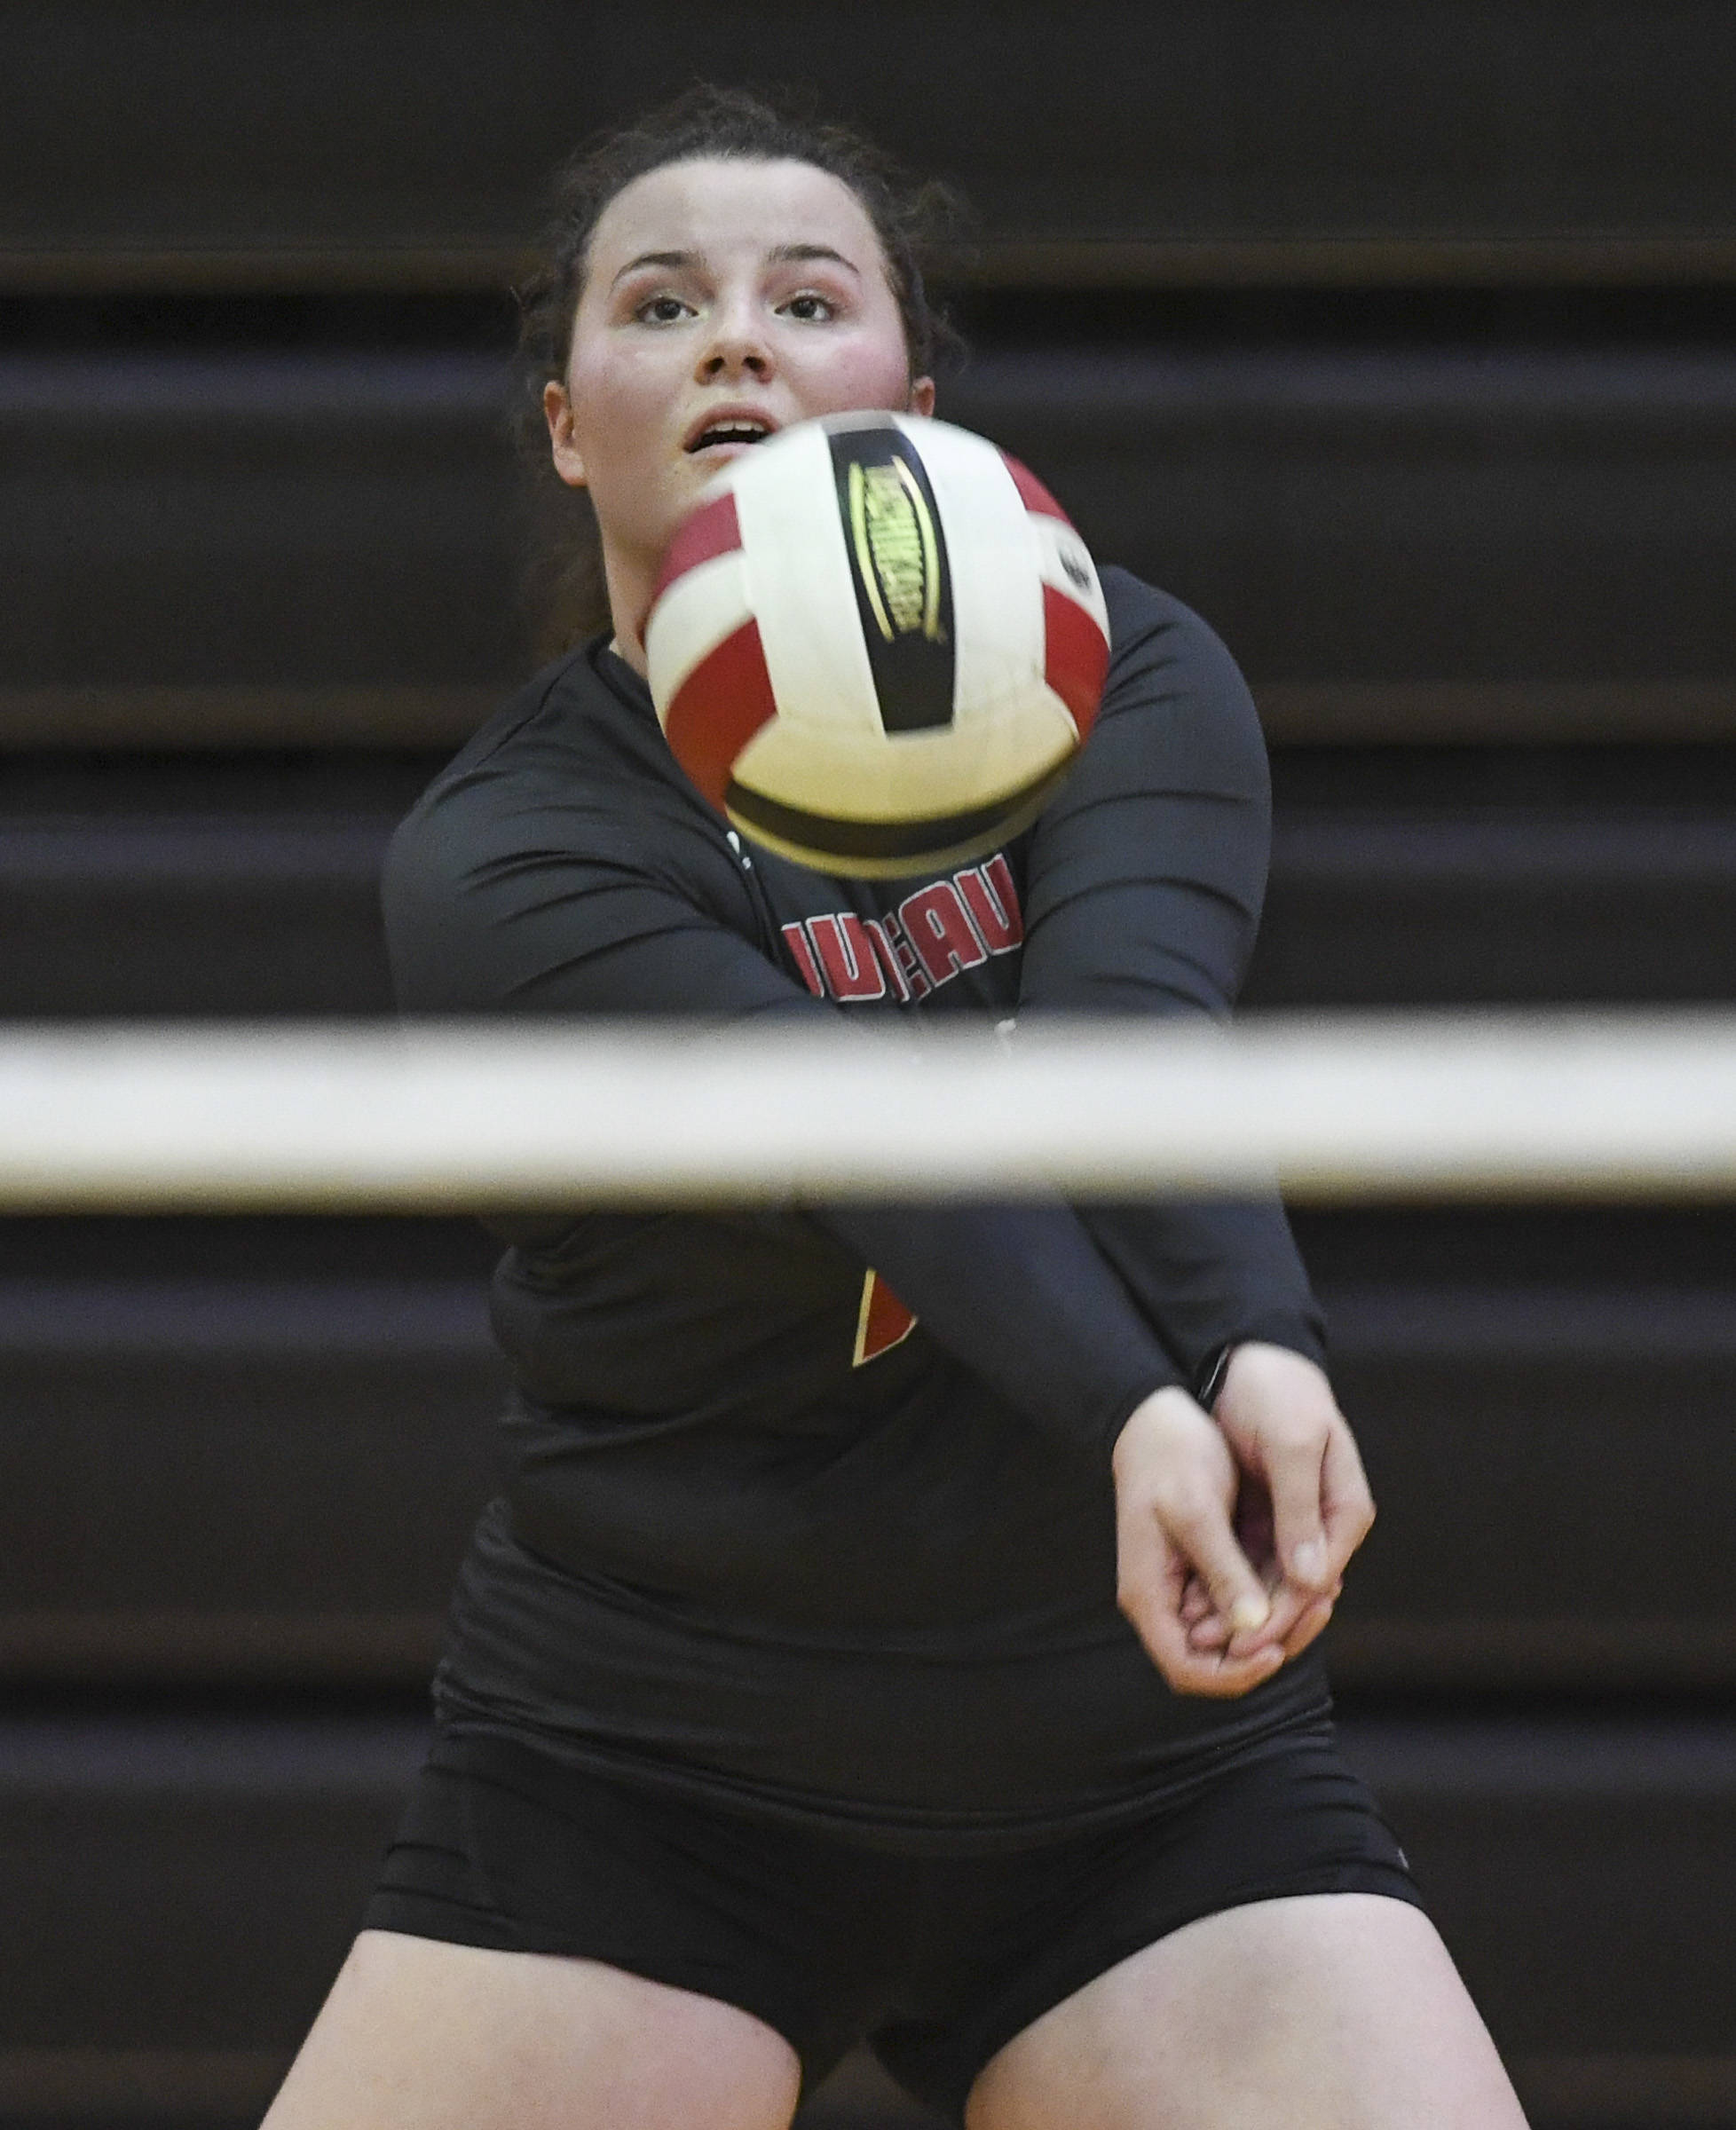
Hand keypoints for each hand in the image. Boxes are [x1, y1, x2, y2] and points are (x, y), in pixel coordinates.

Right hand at [1110, 1385, 1287, 1697]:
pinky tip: (1308, 1573)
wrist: (1156, 1411)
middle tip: (1318, 1609)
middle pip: (1216, 1657)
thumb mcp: (1197, 1511)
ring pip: (1234, 1630)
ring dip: (1278, 1619)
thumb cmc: (1169, 1455)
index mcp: (1149, 1593)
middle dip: (1268, 1644)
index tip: (1275, 1649)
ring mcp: (1183, 1581)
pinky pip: (1240, 1598)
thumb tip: (1255, 1626)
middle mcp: (1164, 1597)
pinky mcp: (1204, 1562)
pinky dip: (1273, 1594)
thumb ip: (1224, 1570)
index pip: (1188, 1667)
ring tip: (1323, 1591)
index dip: (1234, 1673)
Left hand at [1179, 1343, 1373, 1666]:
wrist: (1248, 1359)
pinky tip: (1194, 1602)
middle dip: (1257, 1621)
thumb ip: (1299, 1508)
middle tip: (1214, 1644)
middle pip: (1296, 1591)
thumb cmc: (1279, 1393)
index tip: (1248, 1636)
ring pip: (1270, 1584)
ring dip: (1238, 1609)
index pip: (1318, 1578)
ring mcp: (1294, 1524)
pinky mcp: (1264, 1518)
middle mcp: (1324, 1526)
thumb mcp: (1290, 1445)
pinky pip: (1248, 1564)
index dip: (1283, 1611)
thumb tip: (1313, 1578)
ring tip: (1197, 1631)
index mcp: (1346, 1510)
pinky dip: (1226, 1583)